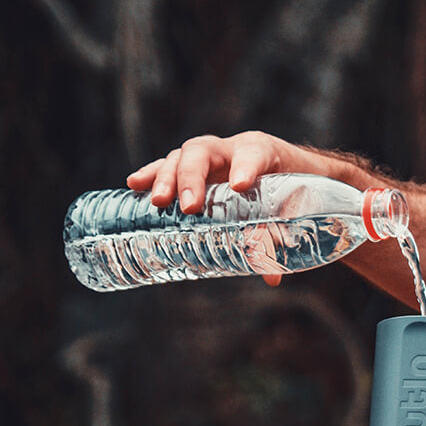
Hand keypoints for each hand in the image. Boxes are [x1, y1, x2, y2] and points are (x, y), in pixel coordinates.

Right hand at [126, 131, 332, 286]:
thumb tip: (271, 276)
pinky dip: (151, 174)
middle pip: (204, 152)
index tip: (240, 185)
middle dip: (193, 177)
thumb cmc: (290, 192)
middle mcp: (230, 149)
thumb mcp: (288, 213)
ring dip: (167, 178)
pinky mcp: (191, 170)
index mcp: (261, 151)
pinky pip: (166, 167)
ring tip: (158, 201)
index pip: (253, 153)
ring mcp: (208, 158)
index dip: (246, 167)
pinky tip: (134, 184)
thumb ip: (276, 239)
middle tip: (189, 206)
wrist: (290, 174)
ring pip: (181, 157)